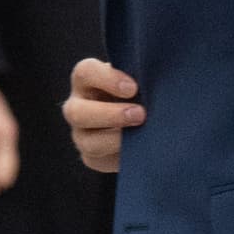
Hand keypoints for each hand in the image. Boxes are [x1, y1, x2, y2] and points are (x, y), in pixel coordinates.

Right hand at [62, 56, 143, 171]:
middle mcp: (77, 105)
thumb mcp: (141, 78)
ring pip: (87, 142)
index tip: (133, 88)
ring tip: (142, 135)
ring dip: (115, 140)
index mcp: (87, 78)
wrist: (146, 117)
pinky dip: (119, 157)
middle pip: (76, 112)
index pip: (86, 72)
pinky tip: (139, 150)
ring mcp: (81, 133)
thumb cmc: (143, 89)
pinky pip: (99, 161)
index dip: (107, 79)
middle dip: (110, 115)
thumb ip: (144, 77)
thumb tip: (157, 82)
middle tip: (141, 114)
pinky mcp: (91, 156)